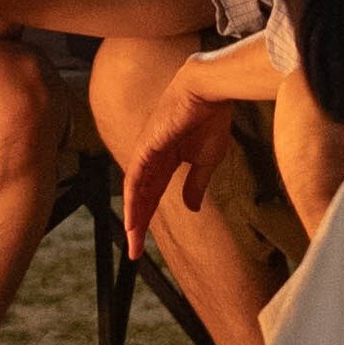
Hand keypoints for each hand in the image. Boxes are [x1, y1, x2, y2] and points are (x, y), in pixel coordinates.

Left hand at [121, 66, 233, 256]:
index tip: (145, 242)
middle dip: (137, 225)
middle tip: (134, 252)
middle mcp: (152, 157)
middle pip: (141, 197)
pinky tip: (132, 217)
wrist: (209, 92)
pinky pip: (136, 178)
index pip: (153, 195)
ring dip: (133, 217)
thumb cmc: (210, 119)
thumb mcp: (206, 161)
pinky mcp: (147, 146)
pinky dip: (133, 199)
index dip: (148, 218)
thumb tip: (190, 208)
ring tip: (132, 241)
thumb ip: (196, 184)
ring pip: (136, 190)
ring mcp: (147, 151)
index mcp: (166, 160)